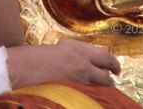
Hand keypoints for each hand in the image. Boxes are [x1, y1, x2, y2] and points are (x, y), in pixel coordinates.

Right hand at [6, 39, 121, 87]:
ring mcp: (80, 78)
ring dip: (105, 86)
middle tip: (114, 78)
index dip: (113, 63)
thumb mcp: (60, 48)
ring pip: (102, 83)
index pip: (105, 56)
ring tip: (104, 88)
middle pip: (107, 70)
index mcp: (79, 49)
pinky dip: (93, 92)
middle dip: (113, 74)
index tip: (115, 68)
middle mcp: (83, 62)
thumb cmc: (38, 57)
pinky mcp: (76, 90)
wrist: (26, 68)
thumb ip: (75, 52)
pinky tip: (90, 94)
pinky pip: (90, 92)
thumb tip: (86, 58)